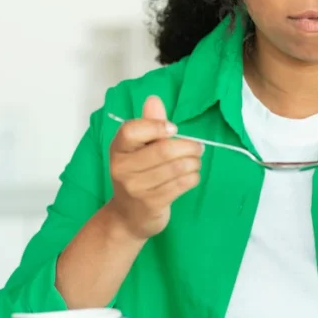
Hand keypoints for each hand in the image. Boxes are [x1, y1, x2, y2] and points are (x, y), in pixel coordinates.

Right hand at [105, 96, 203, 240]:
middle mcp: (122, 168)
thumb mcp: (138, 150)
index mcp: (118, 149)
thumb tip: (154, 99)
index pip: (131, 130)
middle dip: (188, 146)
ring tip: (196, 160)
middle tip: (198, 147)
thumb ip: (148, 124)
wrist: (127, 217)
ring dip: (194, 162)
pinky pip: (181, 185)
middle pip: (163, 150)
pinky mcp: (151, 204)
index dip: (156, 126)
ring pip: (176, 168)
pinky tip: (193, 175)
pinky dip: (193, 177)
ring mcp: (135, 188)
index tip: (173, 129)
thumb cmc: (137, 176)